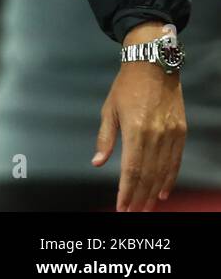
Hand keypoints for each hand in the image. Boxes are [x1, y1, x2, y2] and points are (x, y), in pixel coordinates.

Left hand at [92, 23, 186, 210]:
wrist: (153, 66)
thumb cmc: (125, 87)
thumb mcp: (109, 109)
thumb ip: (105, 138)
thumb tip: (97, 163)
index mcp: (136, 130)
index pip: (131, 169)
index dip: (126, 190)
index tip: (121, 206)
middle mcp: (156, 135)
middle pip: (148, 174)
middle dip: (139, 196)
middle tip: (133, 212)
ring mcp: (171, 134)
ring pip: (163, 171)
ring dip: (153, 191)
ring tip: (145, 207)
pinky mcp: (181, 132)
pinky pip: (176, 161)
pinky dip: (169, 178)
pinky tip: (162, 191)